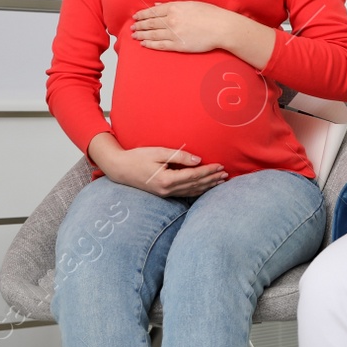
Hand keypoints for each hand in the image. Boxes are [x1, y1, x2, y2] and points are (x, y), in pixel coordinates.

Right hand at [90, 136, 225, 198]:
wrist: (120, 169)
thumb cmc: (138, 157)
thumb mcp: (158, 152)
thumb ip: (179, 156)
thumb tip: (198, 160)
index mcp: (166, 180)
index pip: (193, 176)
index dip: (208, 171)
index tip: (220, 165)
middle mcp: (167, 190)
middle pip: (195, 185)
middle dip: (212, 179)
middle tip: (226, 174)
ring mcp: (165, 194)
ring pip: (192, 191)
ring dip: (207, 186)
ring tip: (220, 181)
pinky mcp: (164, 193)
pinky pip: (185, 193)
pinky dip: (197, 190)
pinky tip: (205, 187)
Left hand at [132, 2, 234, 53]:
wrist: (221, 27)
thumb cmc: (210, 14)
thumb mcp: (191, 4)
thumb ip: (173, 4)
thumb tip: (158, 5)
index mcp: (174, 8)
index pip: (153, 11)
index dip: (142, 15)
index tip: (136, 17)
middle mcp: (171, 20)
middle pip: (150, 23)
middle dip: (139, 25)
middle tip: (132, 28)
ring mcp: (174, 33)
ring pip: (153, 34)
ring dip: (142, 35)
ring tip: (134, 36)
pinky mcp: (178, 45)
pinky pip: (160, 45)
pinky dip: (150, 45)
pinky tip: (144, 44)